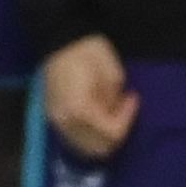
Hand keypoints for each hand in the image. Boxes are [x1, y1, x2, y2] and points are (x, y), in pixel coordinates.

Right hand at [40, 34, 137, 159]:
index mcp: (80, 110)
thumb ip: (114, 99)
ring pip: (86, 147)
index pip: (111, 133)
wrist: (59, 38)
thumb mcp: (111, 72)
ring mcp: (56, 122)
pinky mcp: (53, 118)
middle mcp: (65, 122)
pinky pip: (75, 139)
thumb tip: (114, 110)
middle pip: (99, 147)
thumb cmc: (87, 50)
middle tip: (123, 109)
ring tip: (110, 113)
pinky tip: (97, 116)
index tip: (132, 98)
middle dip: (116, 132)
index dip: (127, 118)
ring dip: (103, 137)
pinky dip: (90, 135)